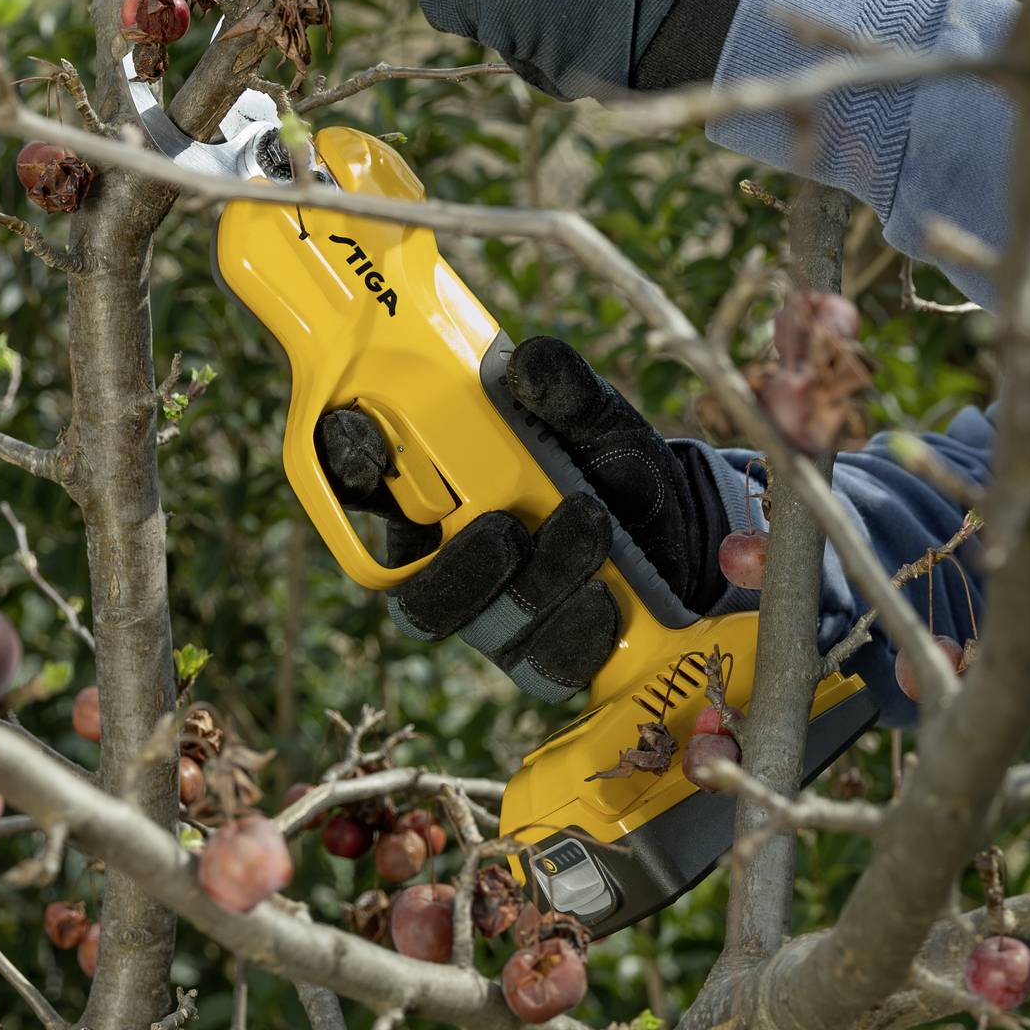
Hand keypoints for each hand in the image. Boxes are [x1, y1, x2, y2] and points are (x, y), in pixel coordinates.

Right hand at [314, 336, 735, 699]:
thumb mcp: (595, 416)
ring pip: (485, 626)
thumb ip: (564, 389)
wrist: (681, 530)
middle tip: (506, 527)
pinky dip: (575, 633)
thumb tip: (530, 361)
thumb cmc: (611, 464)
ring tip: (592, 528)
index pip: (362, 482)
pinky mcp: (546, 660)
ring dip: (536, 584)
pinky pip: (545, 667)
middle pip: (415, 591)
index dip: (349, 463)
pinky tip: (605, 597)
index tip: (372, 445)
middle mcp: (451, 563)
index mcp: (436, 493)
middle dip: (458, 566)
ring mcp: (496, 619)